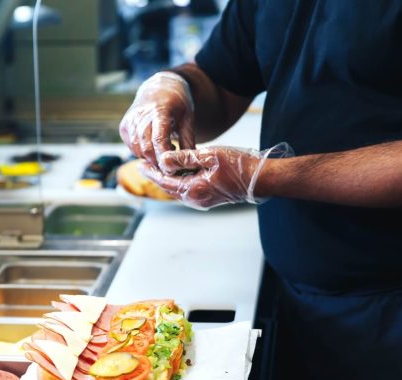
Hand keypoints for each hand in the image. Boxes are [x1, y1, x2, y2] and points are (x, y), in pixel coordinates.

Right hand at [119, 72, 195, 166]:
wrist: (159, 88)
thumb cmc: (177, 104)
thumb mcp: (188, 119)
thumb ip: (188, 142)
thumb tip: (191, 165)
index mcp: (159, 110)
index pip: (158, 140)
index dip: (165, 157)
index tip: (173, 168)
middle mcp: (140, 115)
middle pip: (146, 148)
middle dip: (157, 162)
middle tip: (170, 166)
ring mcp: (130, 121)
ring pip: (137, 150)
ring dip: (150, 158)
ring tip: (164, 152)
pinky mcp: (124, 127)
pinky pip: (132, 148)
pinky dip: (142, 153)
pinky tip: (154, 147)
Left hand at [141, 143, 293, 209]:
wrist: (261, 179)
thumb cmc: (239, 165)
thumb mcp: (209, 156)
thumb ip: (184, 159)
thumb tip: (163, 161)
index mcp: (194, 190)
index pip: (164, 182)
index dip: (151, 172)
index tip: (139, 163)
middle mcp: (196, 200)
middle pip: (169, 188)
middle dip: (156, 176)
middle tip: (144, 165)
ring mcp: (203, 201)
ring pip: (179, 190)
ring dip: (167, 179)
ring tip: (158, 167)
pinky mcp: (210, 199)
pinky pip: (189, 190)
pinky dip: (180, 181)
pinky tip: (178, 172)